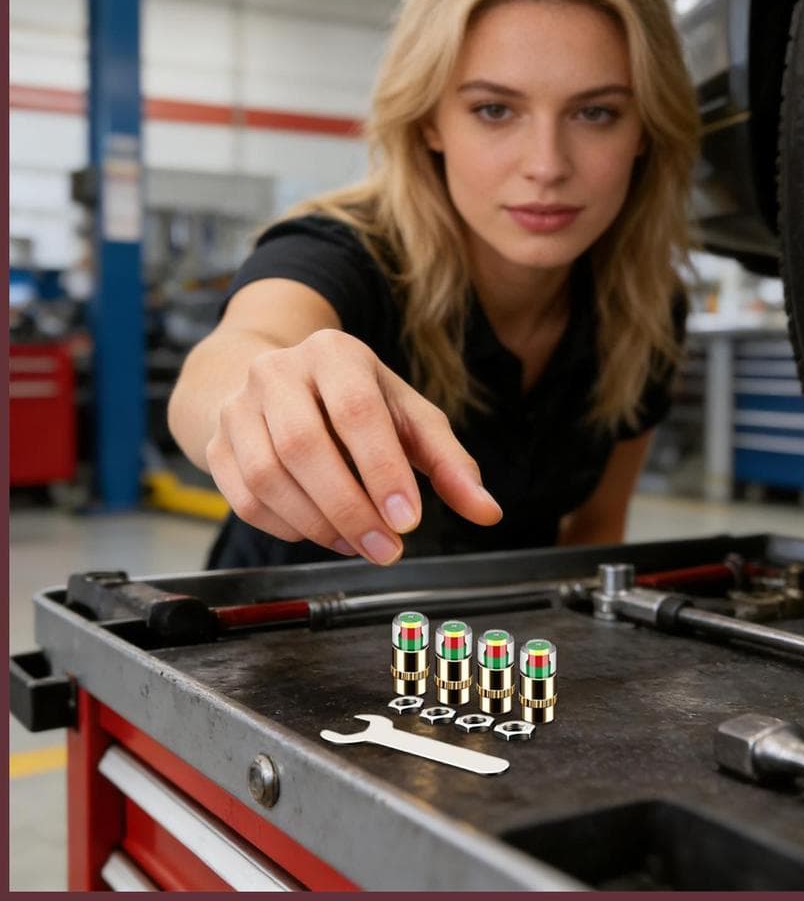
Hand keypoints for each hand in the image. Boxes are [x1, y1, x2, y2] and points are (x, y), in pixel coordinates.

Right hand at [205, 328, 501, 564]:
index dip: (382, 469)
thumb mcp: (408, 418)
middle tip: (387, 548)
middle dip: (349, 508)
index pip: (355, 410)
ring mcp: (238, 407)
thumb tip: (488, 511)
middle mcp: (277, 371)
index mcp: (334, 353)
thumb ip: (449, 462)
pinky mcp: (216, 444)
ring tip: (360, 543)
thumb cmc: (356, 402)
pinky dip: (288, 528)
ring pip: (267, 477)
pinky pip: (245, 500)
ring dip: (319, 525)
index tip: (409, 520)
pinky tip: (324, 533)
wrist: (278, 386)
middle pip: (302, 446)